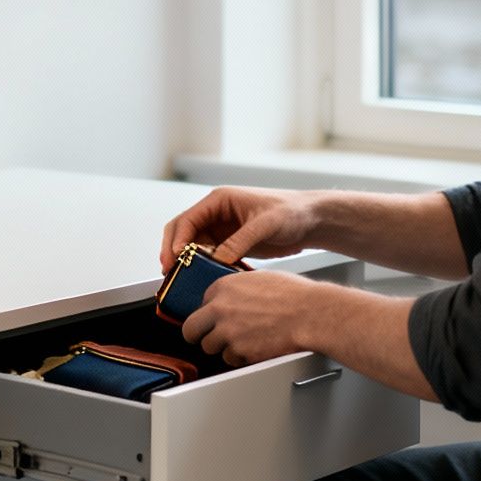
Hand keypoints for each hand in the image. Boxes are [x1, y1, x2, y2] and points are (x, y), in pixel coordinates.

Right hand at [159, 186, 322, 272]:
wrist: (310, 221)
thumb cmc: (291, 212)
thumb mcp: (264, 225)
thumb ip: (239, 241)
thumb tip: (217, 259)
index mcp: (220, 200)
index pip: (188, 219)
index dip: (177, 239)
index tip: (175, 259)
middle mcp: (216, 214)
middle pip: (183, 232)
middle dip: (173, 251)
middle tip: (170, 272)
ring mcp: (222, 230)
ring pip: (193, 247)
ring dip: (187, 262)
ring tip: (183, 280)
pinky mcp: (230, 245)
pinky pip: (208, 257)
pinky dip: (202, 268)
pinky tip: (203, 280)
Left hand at [179, 271, 324, 366]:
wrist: (311, 314)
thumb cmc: (294, 295)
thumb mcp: (259, 279)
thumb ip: (238, 288)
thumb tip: (231, 297)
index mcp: (224, 287)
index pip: (200, 304)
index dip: (209, 313)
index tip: (214, 318)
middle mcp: (220, 309)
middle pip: (192, 329)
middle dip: (199, 335)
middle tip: (206, 337)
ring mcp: (228, 332)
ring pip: (210, 348)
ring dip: (222, 347)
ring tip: (242, 342)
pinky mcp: (239, 352)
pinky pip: (231, 360)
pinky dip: (240, 358)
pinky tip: (254, 348)